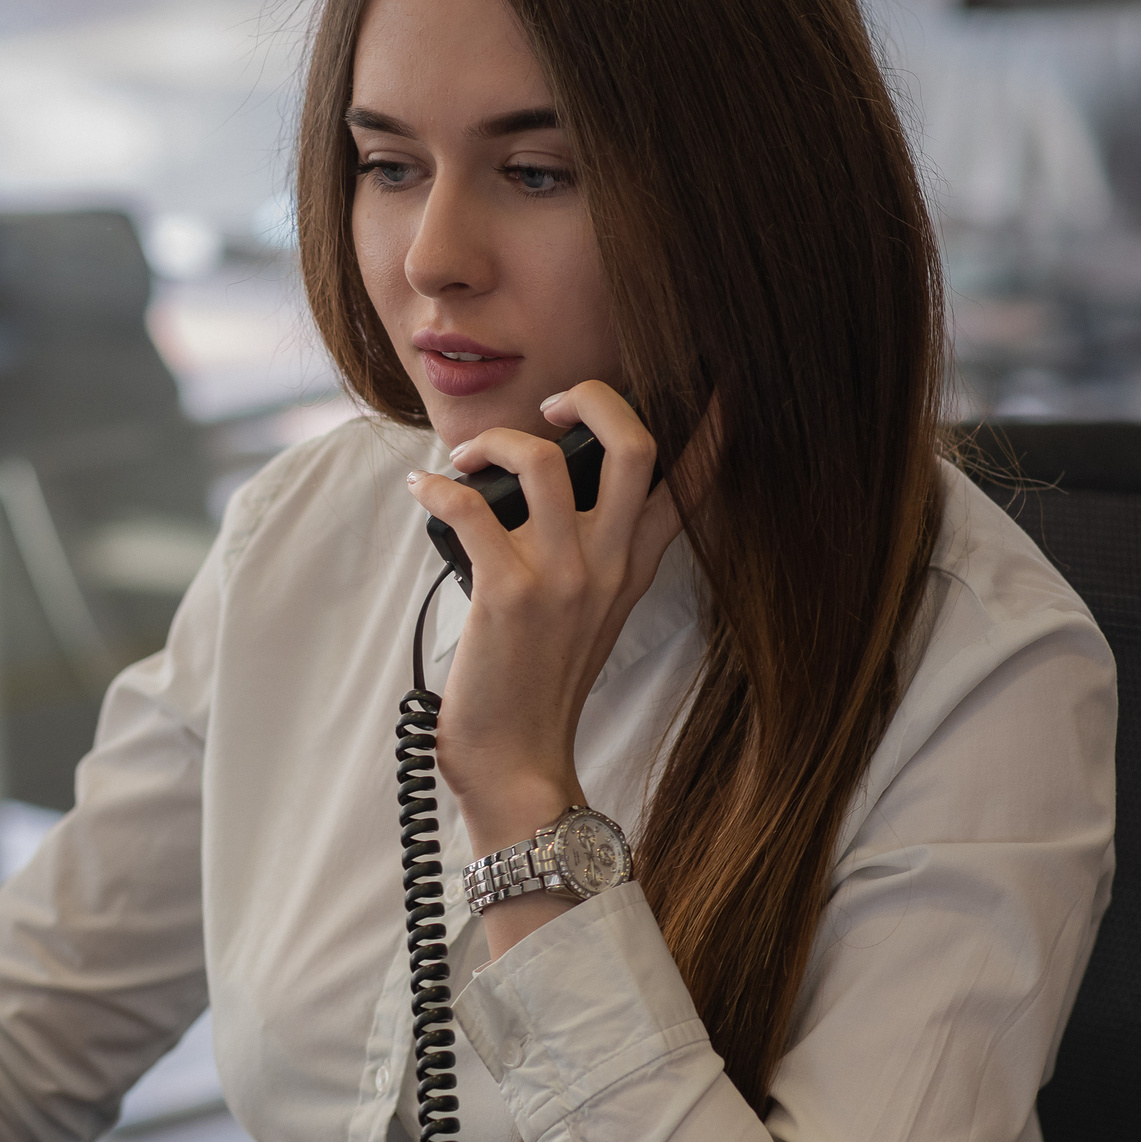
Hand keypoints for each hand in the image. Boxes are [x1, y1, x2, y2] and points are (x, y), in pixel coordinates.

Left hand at [405, 384, 709, 953]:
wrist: (514, 761)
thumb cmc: (535, 685)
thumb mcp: (589, 616)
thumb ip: (591, 555)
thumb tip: (552, 490)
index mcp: (633, 567)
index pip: (691, 485)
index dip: (710, 427)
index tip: (717, 380)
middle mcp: (609, 565)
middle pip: (634, 445)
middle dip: (596, 398)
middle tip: (554, 407)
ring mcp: (562, 580)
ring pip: (547, 461)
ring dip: (496, 443)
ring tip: (467, 458)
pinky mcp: (507, 596)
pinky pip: (470, 509)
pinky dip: (438, 487)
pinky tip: (423, 491)